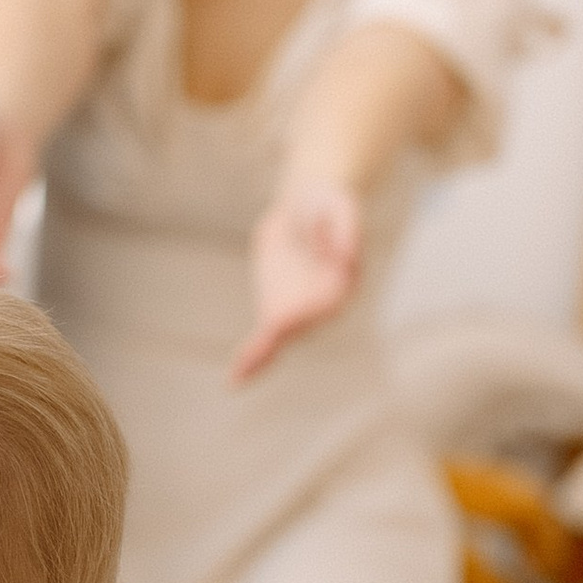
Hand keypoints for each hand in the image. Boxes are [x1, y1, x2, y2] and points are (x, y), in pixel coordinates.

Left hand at [233, 183, 364, 383]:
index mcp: (341, 283)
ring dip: (260, 359)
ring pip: (280, 341)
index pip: (323, 304)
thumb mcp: (339, 205)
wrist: (307, 203)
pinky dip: (252, 358)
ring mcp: (299, 310)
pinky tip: (235, 380)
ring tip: (238, 378)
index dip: (303, 315)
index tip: (279, 324)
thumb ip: (346, 230)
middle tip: (249, 362)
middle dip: (275, 345)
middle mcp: (322, 304)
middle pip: (299, 329)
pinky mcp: (278, 308)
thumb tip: (346, 257)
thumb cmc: (328, 202)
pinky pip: (266, 339)